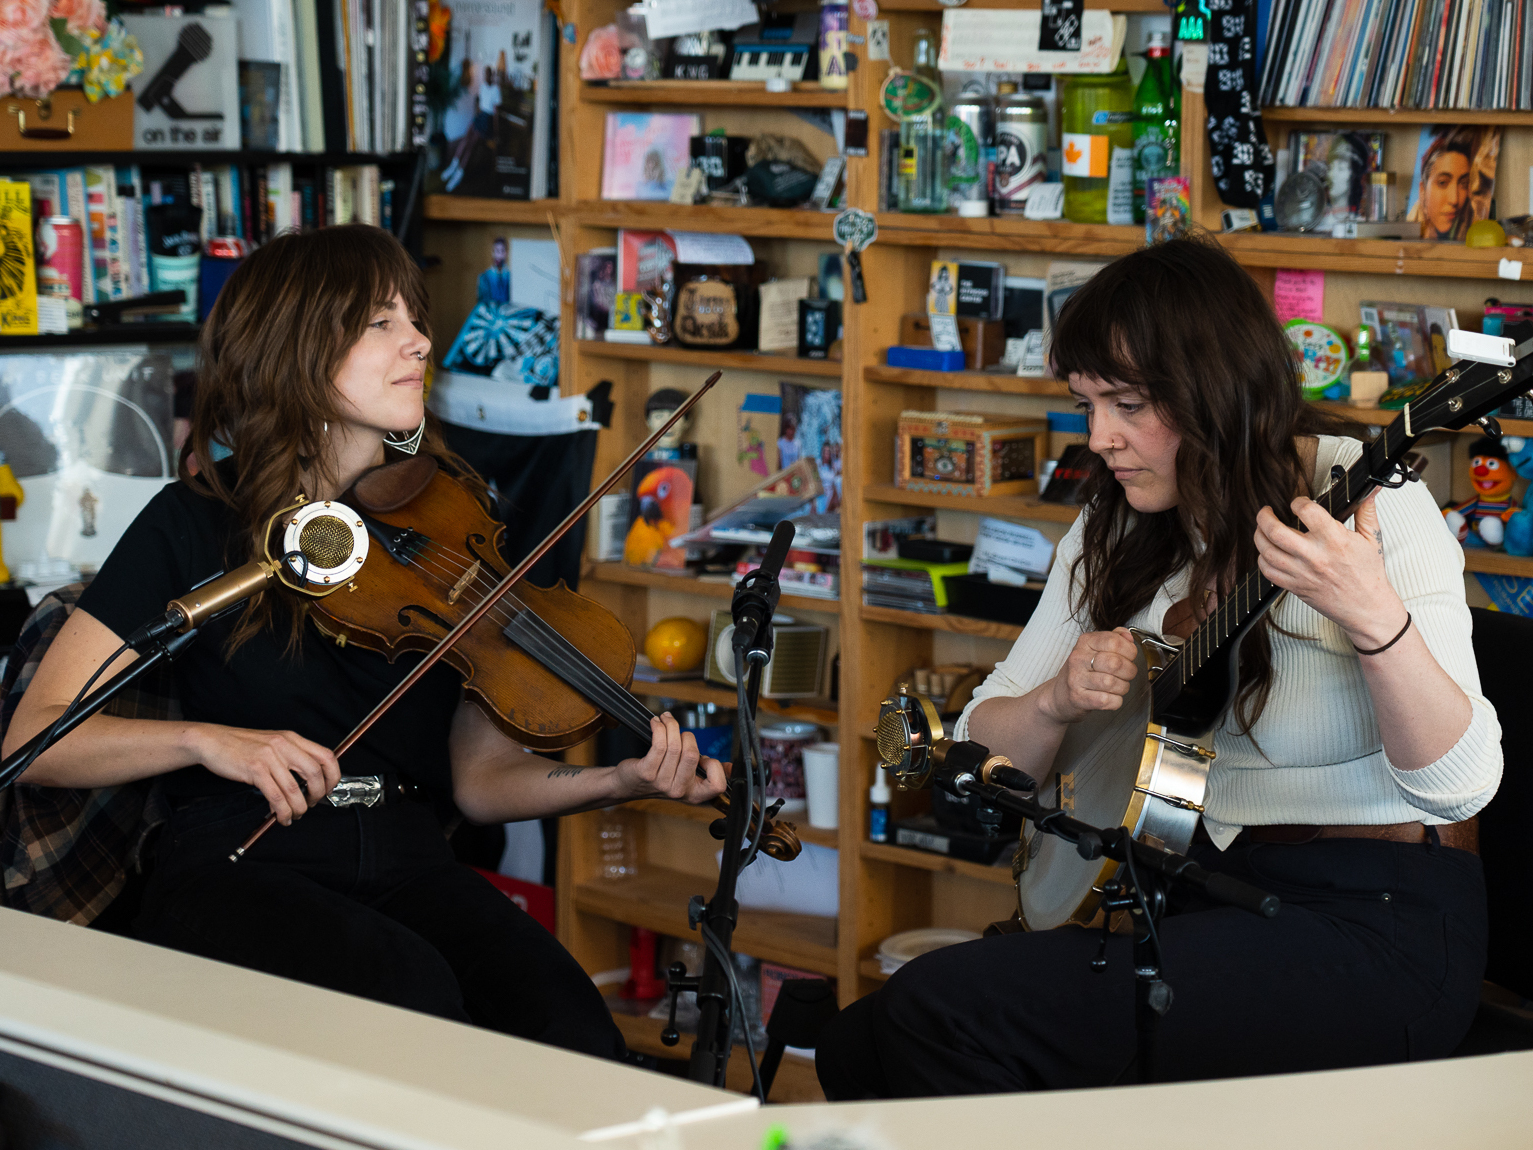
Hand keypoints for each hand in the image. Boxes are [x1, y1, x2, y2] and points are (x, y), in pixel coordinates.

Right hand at [187, 724, 340, 825]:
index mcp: (292, 738)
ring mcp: (270, 756)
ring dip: (299, 808)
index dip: (333, 776)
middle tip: (311, 804)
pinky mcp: (255, 769)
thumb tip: (307, 783)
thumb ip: (291, 758)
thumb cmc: (241, 745)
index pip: (326, 756)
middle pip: (315, 773)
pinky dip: (282, 811)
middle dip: (317, 795)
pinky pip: (276, 796)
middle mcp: (284, 744)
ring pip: (295, 789)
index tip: (328, 790)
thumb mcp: (273, 744)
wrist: (211, 740)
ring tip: (294, 815)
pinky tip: (281, 816)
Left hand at [614, 713, 727, 803]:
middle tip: (679, 732)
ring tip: (666, 720)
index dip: (713, 765)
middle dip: (687, 736)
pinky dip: (659, 728)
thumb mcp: (686, 780)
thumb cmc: (660, 777)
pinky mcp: (646, 772)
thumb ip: (707, 773)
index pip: (717, 785)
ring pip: (674, 746)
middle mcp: (678, 791)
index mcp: (693, 794)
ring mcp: (661, 783)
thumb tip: (731, 768)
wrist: (628, 785)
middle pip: (692, 755)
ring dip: (671, 726)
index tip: (703, 757)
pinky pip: (659, 744)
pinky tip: (656, 722)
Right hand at [1042, 628, 1138, 723]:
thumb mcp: (1095, 649)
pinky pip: (1107, 701)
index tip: (1130, 657)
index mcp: (1085, 642)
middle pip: (1115, 663)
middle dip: (1130, 671)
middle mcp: (1078, 658)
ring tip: (1119, 686)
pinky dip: (1116, 701)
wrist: (1060, 694)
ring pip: (1112, 683)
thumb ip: (1114, 638)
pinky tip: (1111, 697)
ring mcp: (1076, 679)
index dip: (1130, 651)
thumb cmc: (1082, 671)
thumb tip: (1128, 637)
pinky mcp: (1078, 698)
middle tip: (1127, 674)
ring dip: (1123, 687)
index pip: (1114, 642)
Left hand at [1254, 494, 1405, 647]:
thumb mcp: (1372, 539)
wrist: (1366, 608)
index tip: (1298, 502)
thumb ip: (1365, 511)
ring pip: (1267, 551)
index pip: (1307, 512)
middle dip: (1265, 517)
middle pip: (1276, 531)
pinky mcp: (1295, 586)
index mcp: (1334, 541)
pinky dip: (1262, 559)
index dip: (1298, 502)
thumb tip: (1369, 489)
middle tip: (1266, 511)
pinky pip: (1268, 572)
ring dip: (1259, 536)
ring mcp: (1302, 573)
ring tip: (1262, 528)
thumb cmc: (1368, 575)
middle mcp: (1315, 556)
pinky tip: (1267, 551)